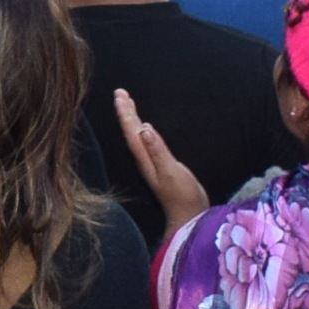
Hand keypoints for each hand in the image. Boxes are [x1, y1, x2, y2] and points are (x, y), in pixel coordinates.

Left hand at [113, 89, 211, 228]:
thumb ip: (158, 151)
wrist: (189, 216)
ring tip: (127, 103)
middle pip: (132, 132)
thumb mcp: (171, 172)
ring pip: (137, 136)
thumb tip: (144, 129)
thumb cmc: (182, 196)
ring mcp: (151, 164)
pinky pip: (145, 143)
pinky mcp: (159, 166)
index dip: (126, 113)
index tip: (120, 95)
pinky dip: (141, 130)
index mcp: (145, 159)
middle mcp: (145, 160)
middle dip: (126, 112)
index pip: (132, 132)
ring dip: (131, 119)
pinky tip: (143, 127)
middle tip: (120, 92)